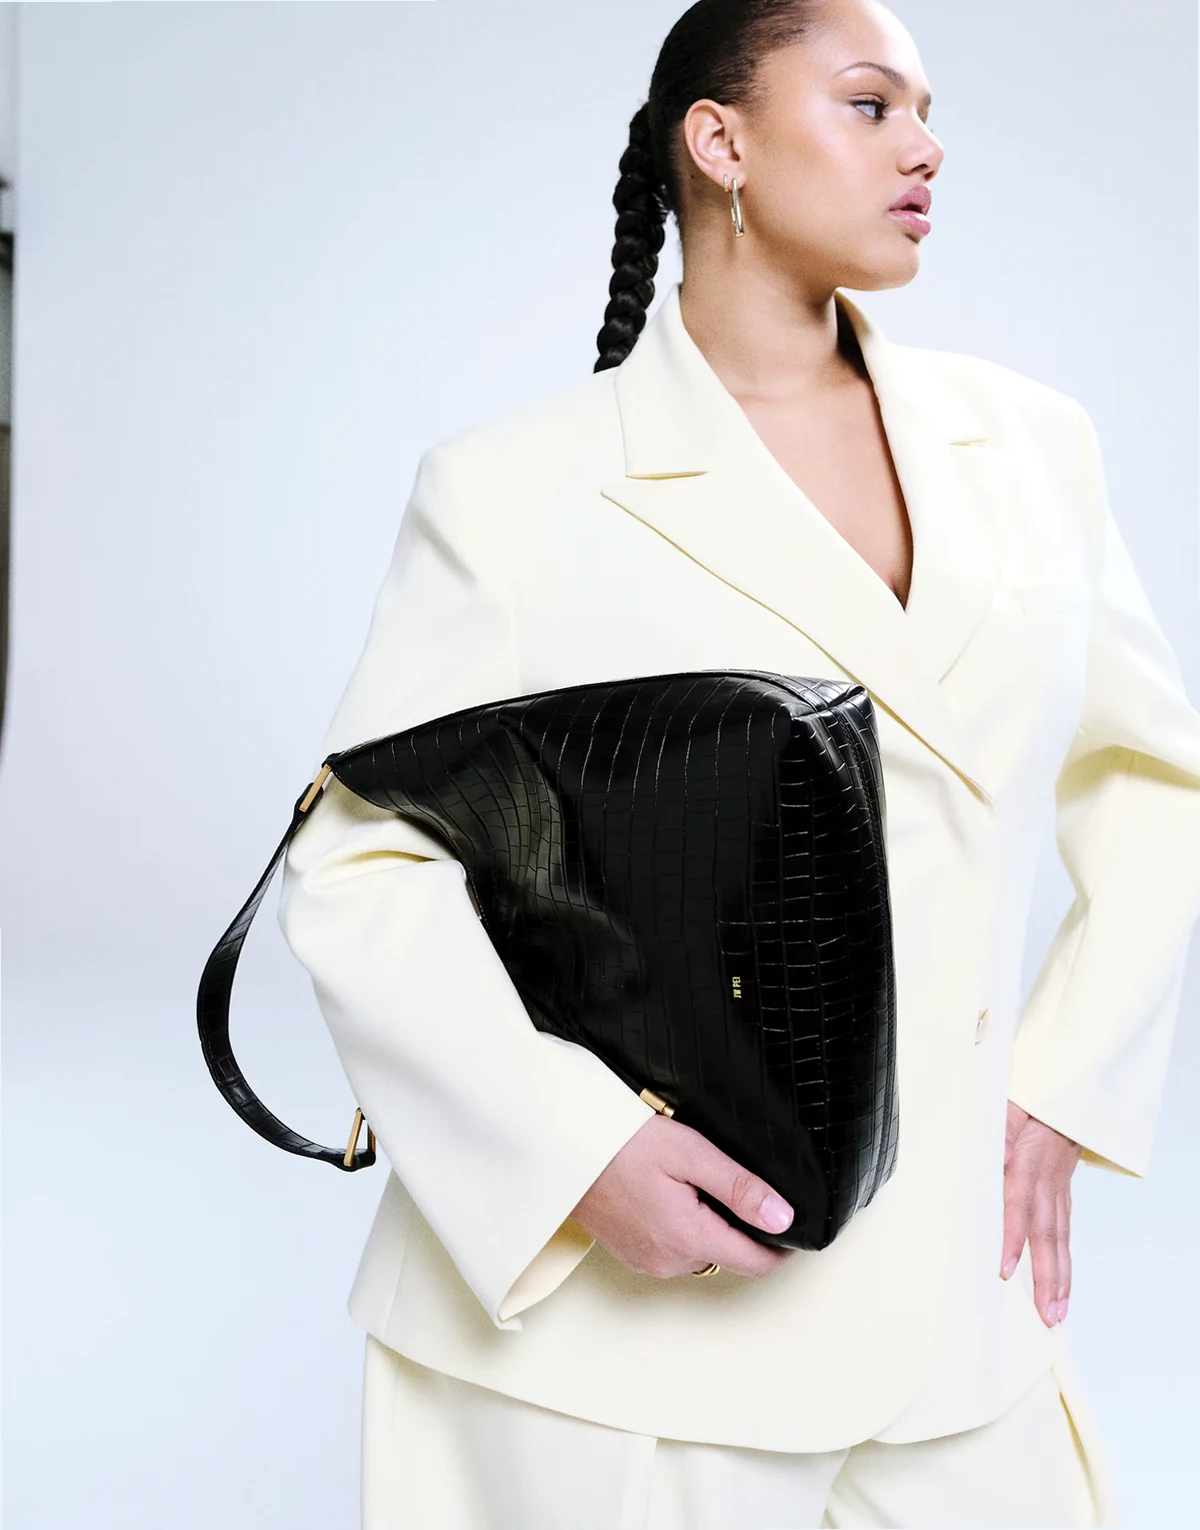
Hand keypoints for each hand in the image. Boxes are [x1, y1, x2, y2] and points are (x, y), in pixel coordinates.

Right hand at [571, 1114, 796, 1279]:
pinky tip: (672, 1193)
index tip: (793, 1222)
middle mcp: (669, 1262)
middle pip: (729, 1255)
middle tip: (737, 1181)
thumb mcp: (690, 1153)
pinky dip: (683, 1228)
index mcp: (689, 1239)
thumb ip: (740, 1188)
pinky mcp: (630, 1253)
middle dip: (743, 1228)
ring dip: (711, 1227)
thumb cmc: (621, 1142)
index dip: (783, 1246)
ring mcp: (646, 1262)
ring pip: (701, 1252)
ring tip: (700, 1181)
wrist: (559, 1145)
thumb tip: (785, 1219)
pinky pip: (673, 1249)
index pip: (757, 1263)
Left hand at [1000, 1099, 1082, 1325]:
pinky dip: (1064, 1264)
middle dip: (1045, 1278)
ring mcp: (1058, 1192)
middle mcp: (1046, 1184)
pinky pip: (1064, 1234)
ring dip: (1058, 1279)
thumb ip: (993, 1135)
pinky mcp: (1062, 1196)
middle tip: (1045, 1314)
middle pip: (1046, 1235)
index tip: (1004, 1268)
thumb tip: (988, 1159)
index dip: (1012, 1238)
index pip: (1019, 1206)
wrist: (1063, 1097)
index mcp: (1026, 1164)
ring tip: (1056, 1314)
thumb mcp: (1004, 1110)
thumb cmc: (1027, 1105)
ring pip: (1060, 1241)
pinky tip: (1061, 1289)